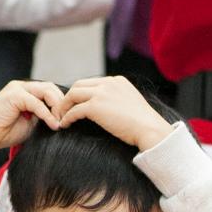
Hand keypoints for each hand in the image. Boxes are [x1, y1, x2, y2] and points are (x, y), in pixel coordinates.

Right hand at [0, 80, 61, 161]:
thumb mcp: (33, 122)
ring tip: (60, 123)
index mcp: (27, 91)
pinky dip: (47, 114)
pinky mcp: (14, 95)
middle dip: (62, 104)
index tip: (69, 120)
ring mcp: (17, 89)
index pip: (51, 90)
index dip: (63, 104)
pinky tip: (53, 125)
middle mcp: (22, 86)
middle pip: (51, 88)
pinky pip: (37, 102)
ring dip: (57, 107)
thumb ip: (46, 115)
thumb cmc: (8, 131)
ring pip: (46, 91)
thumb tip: (65, 118)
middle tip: (66, 121)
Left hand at [56, 76, 174, 150]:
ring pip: (73, 94)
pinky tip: (65, 124)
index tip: (76, 103)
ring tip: (60, 116)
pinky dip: (67, 117)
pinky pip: (75, 110)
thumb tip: (110, 109)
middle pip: (78, 84)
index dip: (82, 93)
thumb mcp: (132, 103)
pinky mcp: (95, 106)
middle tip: (63, 109)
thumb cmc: (145, 124)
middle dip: (69, 97)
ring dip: (64, 106)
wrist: (151, 130)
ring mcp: (101, 93)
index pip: (92, 82)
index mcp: (117, 81)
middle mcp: (108, 83)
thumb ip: (119, 99)